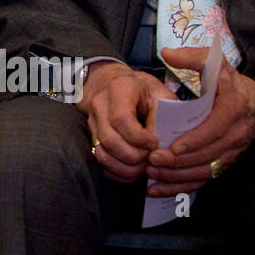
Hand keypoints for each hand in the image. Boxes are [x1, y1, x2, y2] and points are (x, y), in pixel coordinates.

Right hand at [78, 61, 170, 182]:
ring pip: (102, 153)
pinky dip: (116, 172)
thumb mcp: (160, 95)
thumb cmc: (143, 90)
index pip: (121, 119)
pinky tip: (132, 171)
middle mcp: (100, 104)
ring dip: (125, 168)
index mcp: (119, 89)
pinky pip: (100, 160)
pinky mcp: (92, 135)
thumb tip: (159, 148)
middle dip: (134, 156)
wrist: (116, 82)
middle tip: (151, 159)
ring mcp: (92, 121)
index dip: (139, 138)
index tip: (155, 143)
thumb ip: (162, 118)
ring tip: (143, 167)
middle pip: (110, 140)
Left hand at [145, 47, 254, 195]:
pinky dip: (183, 186)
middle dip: (181, 161)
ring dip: (180, 176)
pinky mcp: (227, 161)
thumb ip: (191, 57)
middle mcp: (238, 132)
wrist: (254, 98)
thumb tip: (167, 54)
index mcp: (234, 106)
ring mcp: (234, 150)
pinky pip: (206, 178)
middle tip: (153, 161)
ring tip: (153, 175)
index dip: (195, 139)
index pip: (215, 128)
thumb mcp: (212, 61)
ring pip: (208, 169)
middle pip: (210, 153)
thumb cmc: (226, 79)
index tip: (172, 147)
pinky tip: (159, 189)